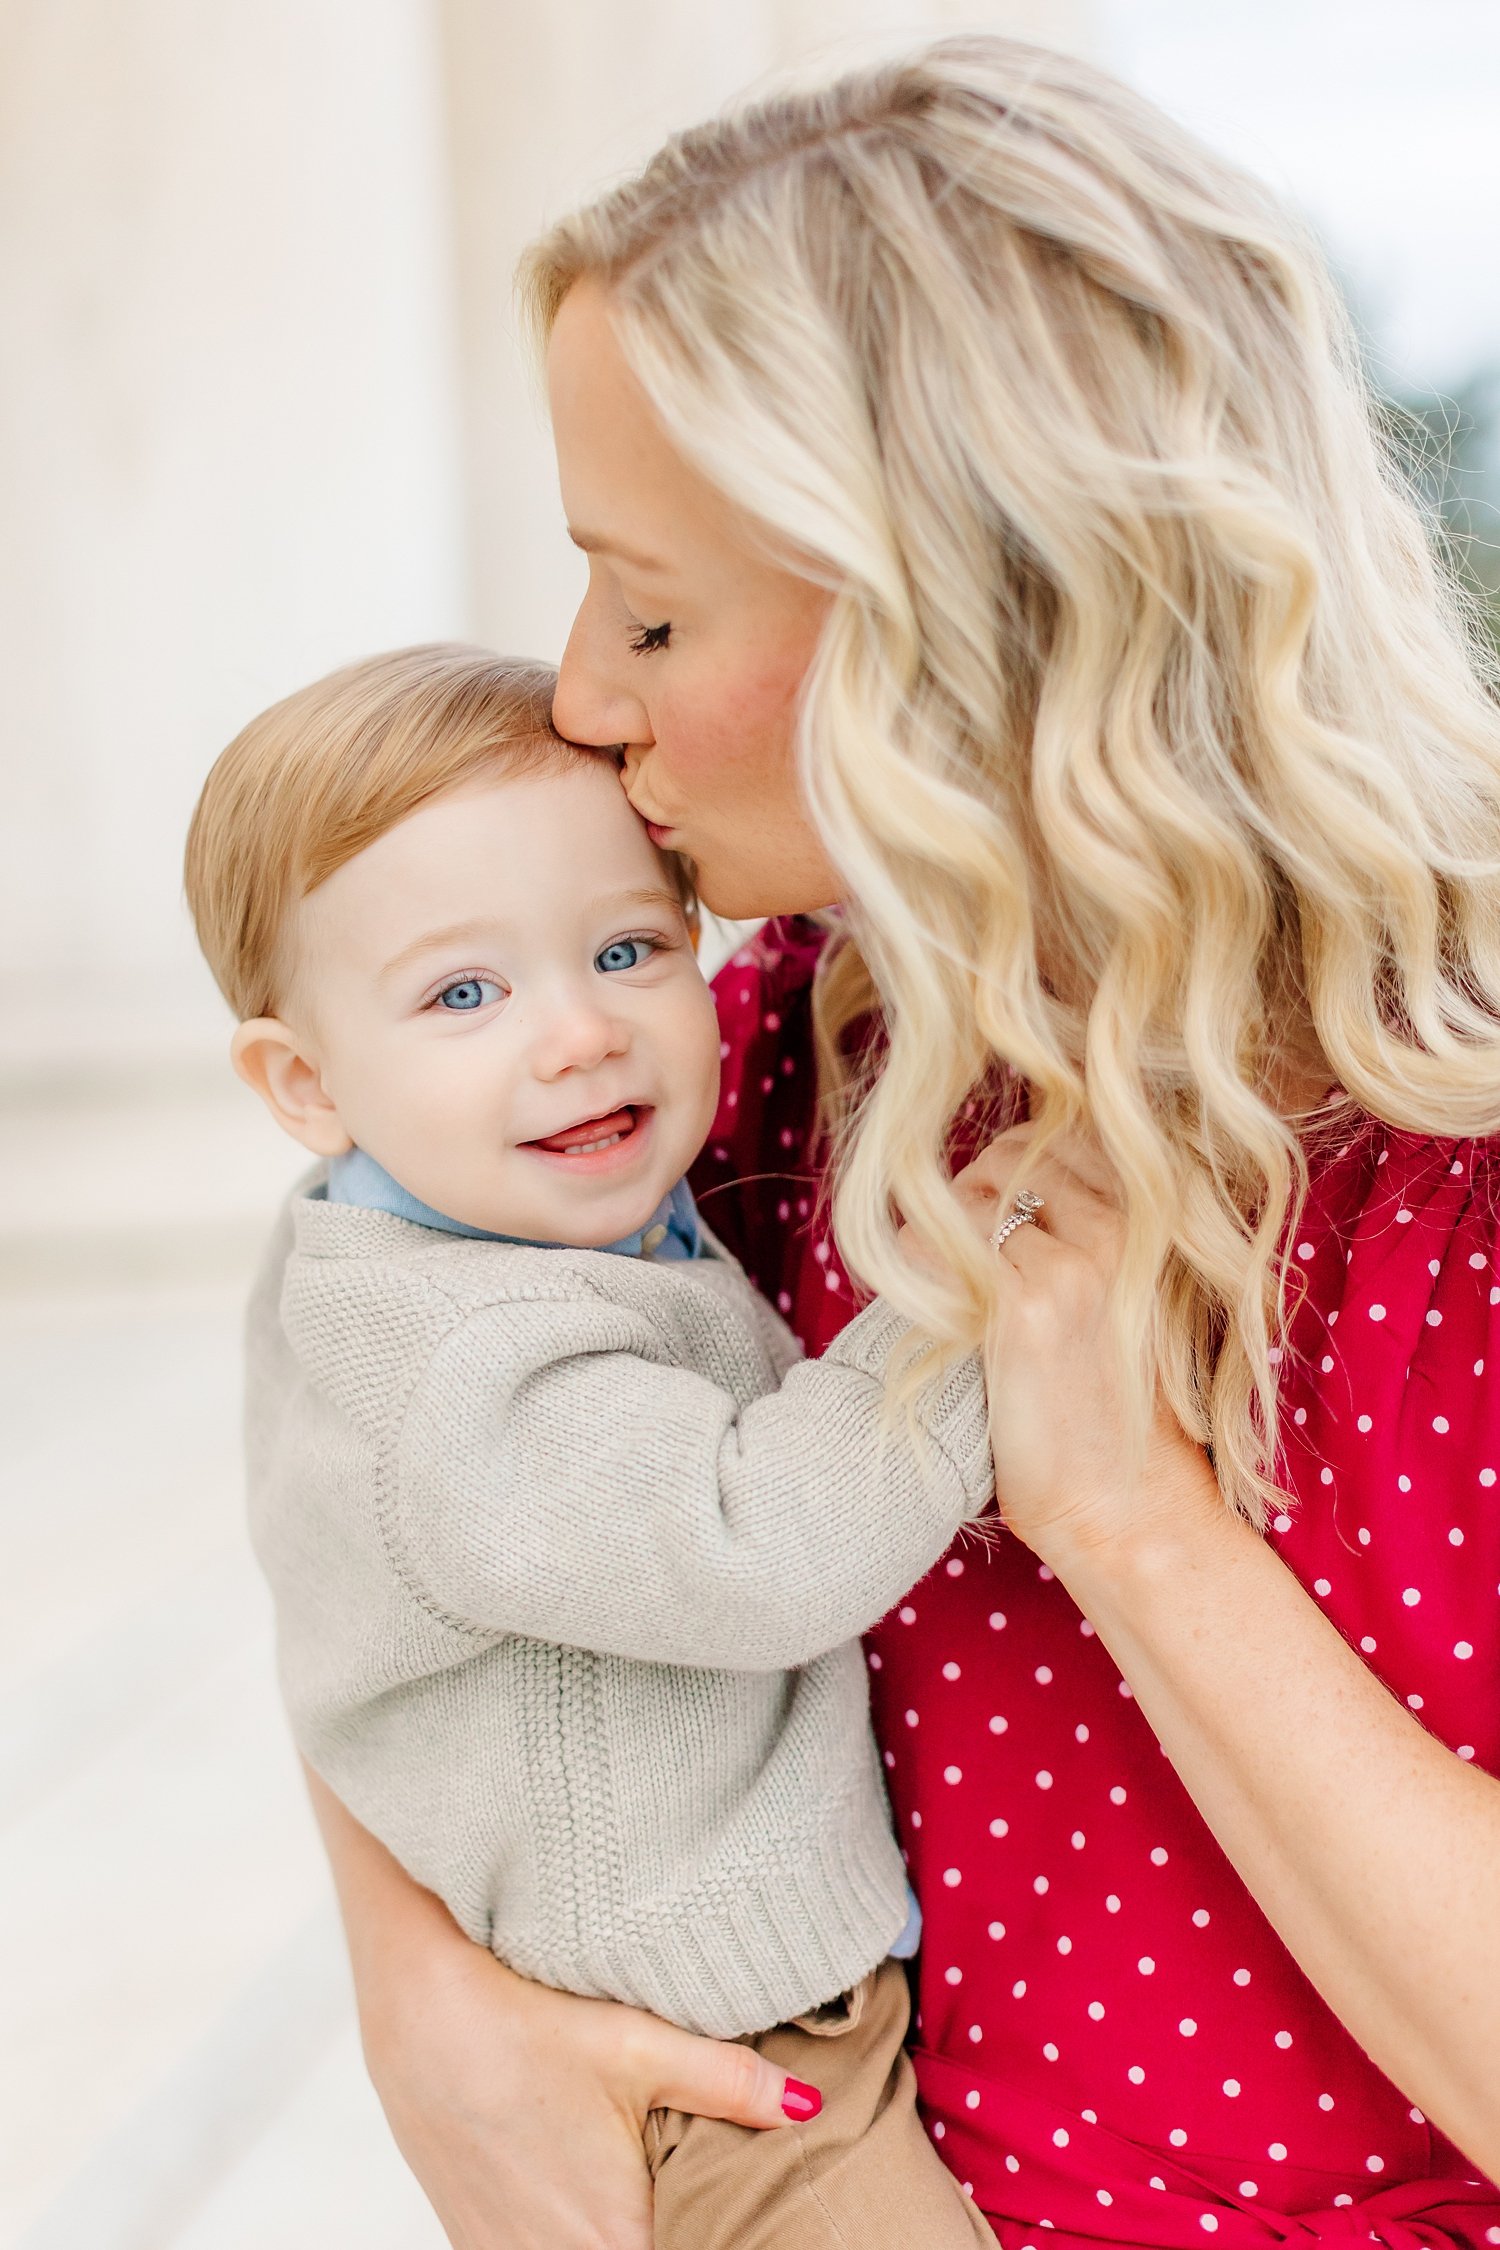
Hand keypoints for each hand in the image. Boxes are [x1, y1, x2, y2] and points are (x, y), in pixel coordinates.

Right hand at [359, 1913, 810, 2249]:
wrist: (418, 2018)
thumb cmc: (521, 2027)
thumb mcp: (636, 2045)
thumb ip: (729, 2082)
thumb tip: (806, 2104)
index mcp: (609, 2239)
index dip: (713, 2233)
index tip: (738, 2212)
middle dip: (676, 2227)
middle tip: (692, 2183)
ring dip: (623, 2228)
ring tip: (638, 2178)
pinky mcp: (479, 2243)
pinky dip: (574, 2229)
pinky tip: (587, 2184)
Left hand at [950, 1123, 1216, 1568]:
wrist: (1126, 1502)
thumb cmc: (1109, 1406)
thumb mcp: (1120, 1300)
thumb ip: (1083, 1232)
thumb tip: (996, 1180)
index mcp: (1148, 1220)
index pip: (1055, 1135)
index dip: (1003, 1171)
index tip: (988, 1223)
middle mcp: (1118, 1228)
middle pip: (1006, 1158)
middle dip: (968, 1197)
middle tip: (963, 1263)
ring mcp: (1074, 1264)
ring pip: (966, 1199)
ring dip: (941, 1239)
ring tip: (951, 1295)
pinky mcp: (1027, 1307)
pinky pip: (938, 1246)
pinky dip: (919, 1269)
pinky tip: (933, 1311)